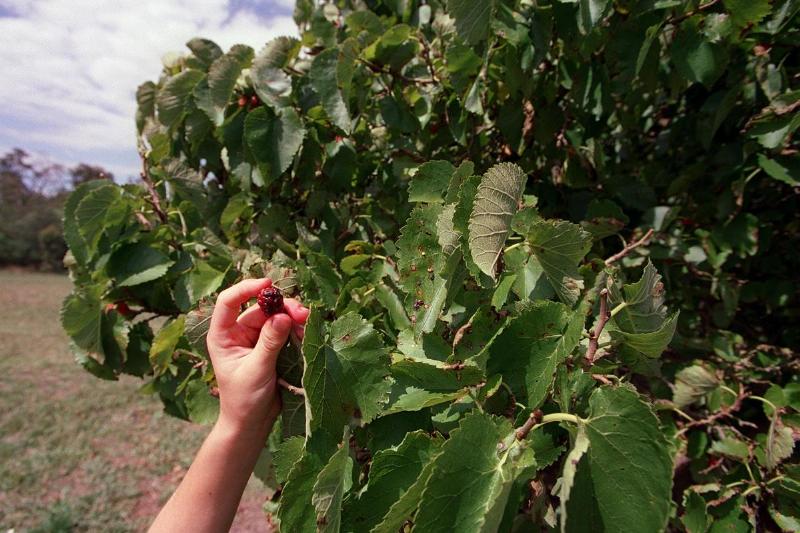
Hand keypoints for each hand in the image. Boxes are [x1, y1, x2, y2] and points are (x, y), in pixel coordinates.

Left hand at [206, 278, 308, 436]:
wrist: (251, 422)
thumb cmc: (243, 399)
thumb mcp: (256, 370)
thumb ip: (269, 343)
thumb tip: (283, 316)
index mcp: (223, 335)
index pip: (229, 302)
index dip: (246, 288)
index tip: (268, 284)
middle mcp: (238, 332)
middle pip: (260, 307)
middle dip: (282, 306)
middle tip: (302, 313)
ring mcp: (256, 338)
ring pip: (275, 316)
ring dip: (292, 316)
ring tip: (307, 323)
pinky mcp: (271, 346)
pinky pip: (285, 329)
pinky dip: (296, 328)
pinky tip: (306, 332)